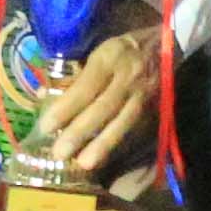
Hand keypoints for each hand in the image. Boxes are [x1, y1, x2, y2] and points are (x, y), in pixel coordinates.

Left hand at [24, 21, 161, 181]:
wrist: (166, 46)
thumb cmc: (122, 49)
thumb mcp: (98, 52)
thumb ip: (73, 74)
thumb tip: (44, 94)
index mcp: (110, 58)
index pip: (86, 87)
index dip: (66, 108)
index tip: (46, 127)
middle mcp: (129, 77)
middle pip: (103, 108)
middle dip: (80, 132)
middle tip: (59, 153)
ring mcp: (144, 94)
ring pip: (123, 122)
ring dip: (102, 145)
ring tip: (83, 164)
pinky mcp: (155, 107)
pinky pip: (134, 129)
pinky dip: (118, 145)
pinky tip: (104, 158)